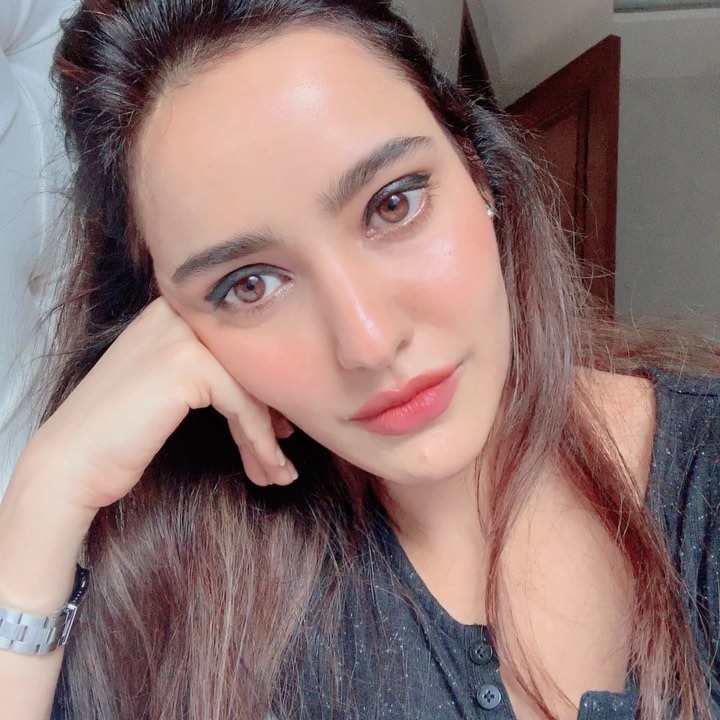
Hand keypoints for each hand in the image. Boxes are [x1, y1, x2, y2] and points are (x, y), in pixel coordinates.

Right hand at [18, 297, 296, 514]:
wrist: (71, 463)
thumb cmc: (118, 433)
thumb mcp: (170, 387)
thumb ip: (212, 373)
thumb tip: (271, 391)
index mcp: (174, 311)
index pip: (239, 349)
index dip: (263, 392)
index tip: (280, 429)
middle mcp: (179, 314)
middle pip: (250, 367)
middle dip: (271, 418)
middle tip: (282, 456)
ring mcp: (182, 336)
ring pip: (252, 389)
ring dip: (269, 439)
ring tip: (279, 474)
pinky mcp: (188, 365)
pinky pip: (244, 406)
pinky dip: (260, 442)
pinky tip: (268, 468)